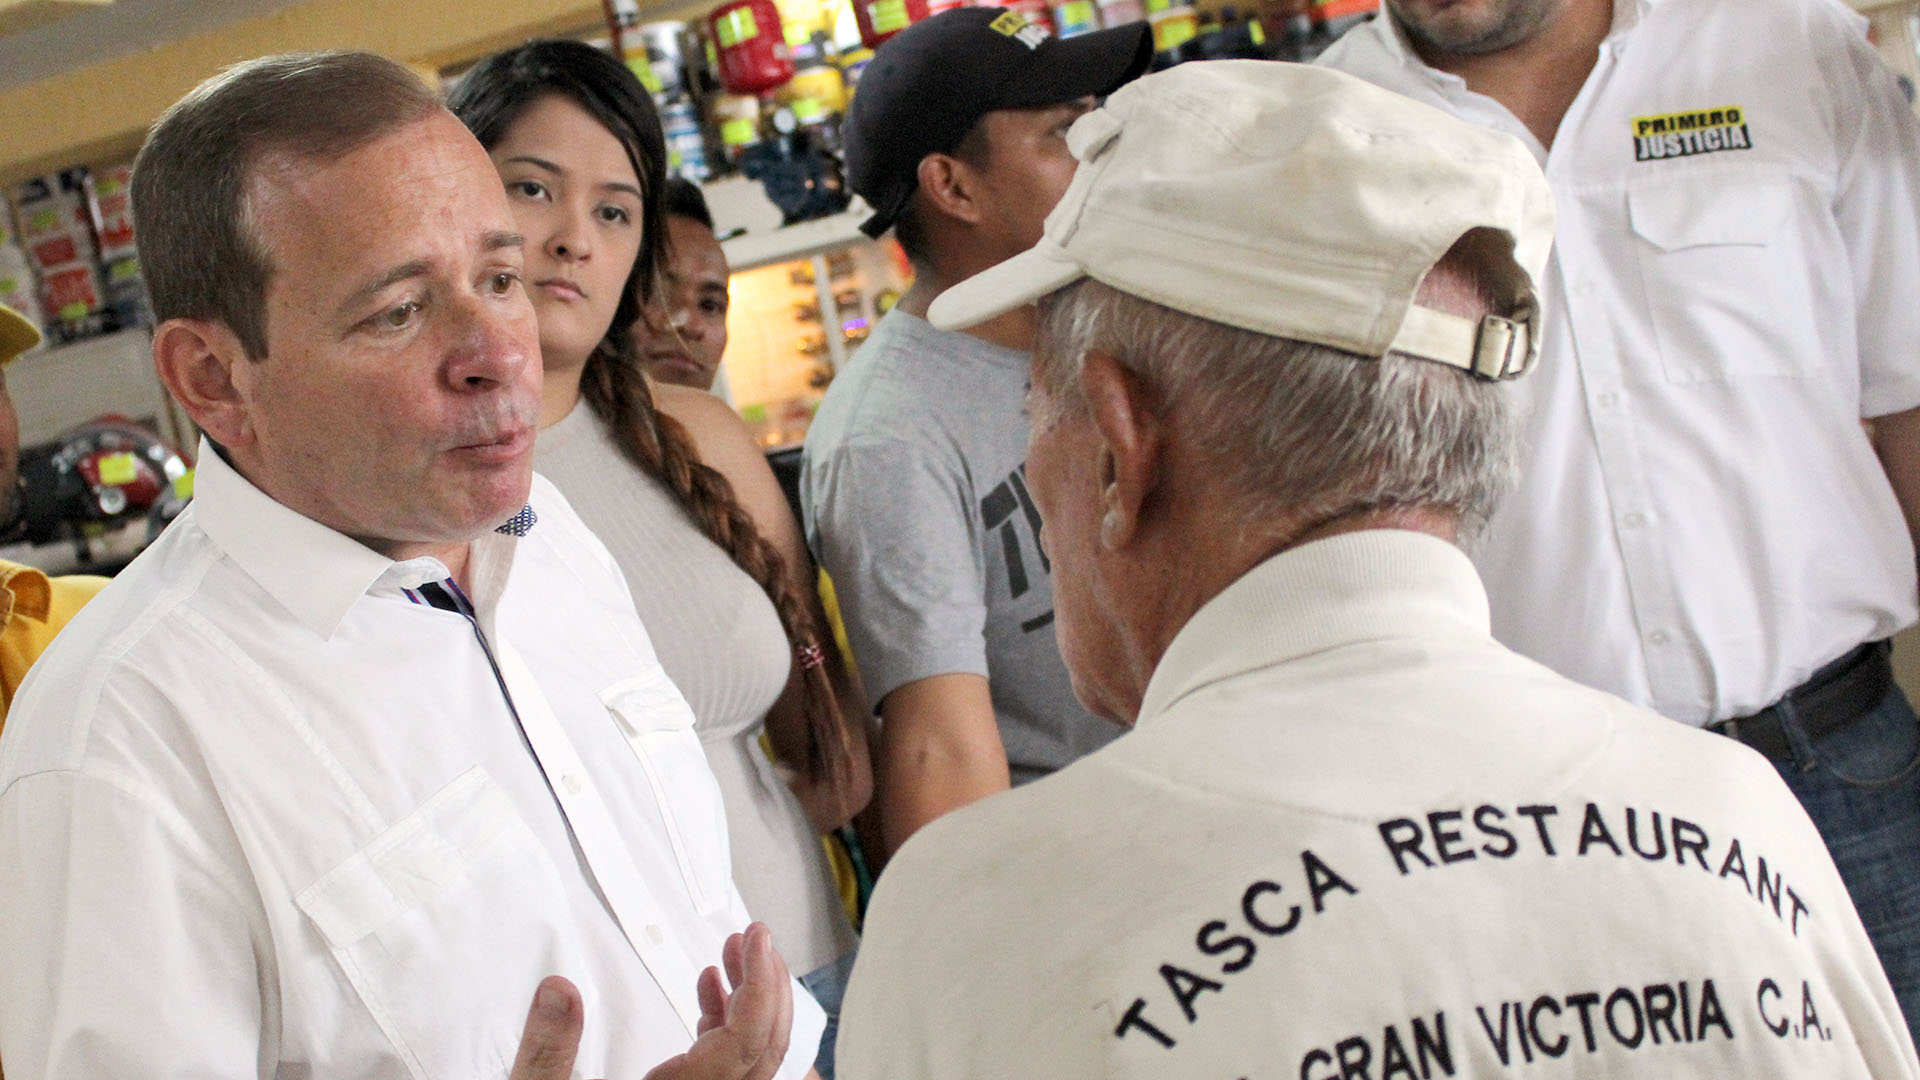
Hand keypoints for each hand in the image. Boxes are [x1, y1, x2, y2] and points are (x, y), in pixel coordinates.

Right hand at [506, 923, 794, 1079]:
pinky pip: (729, 1066)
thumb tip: (559, 992)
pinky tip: (708, 991)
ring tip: (733, 955)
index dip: (760, 983)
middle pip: (764, 1047)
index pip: (746, 1042)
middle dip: (766, 984)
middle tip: (755, 938)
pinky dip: (726, 1024)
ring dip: (749, 1001)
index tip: (755, 939)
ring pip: (753, 1057)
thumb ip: (547, 1052)